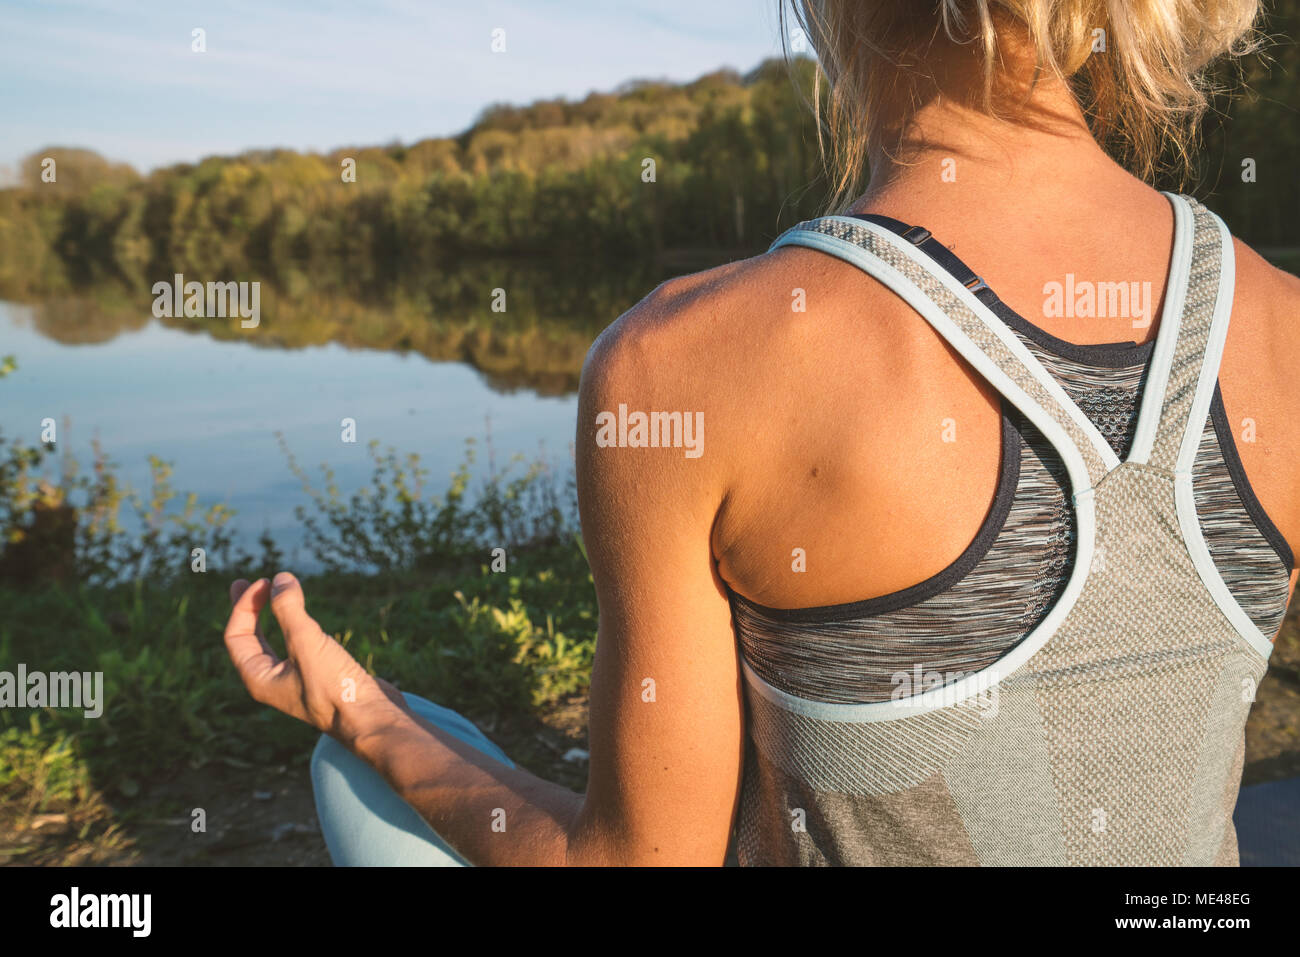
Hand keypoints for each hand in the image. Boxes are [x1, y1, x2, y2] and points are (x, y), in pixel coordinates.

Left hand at [224, 572, 407, 746]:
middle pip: (250, 639)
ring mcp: (295, 680)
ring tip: (276, 594)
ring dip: (273, 616)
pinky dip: (295, 626)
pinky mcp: (318, 676)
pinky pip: (297, 646)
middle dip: (249, 609)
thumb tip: (281, 578)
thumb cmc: (335, 686)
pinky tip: (306, 619)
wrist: (370, 717)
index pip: (237, 635)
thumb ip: (289, 609)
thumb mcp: (306, 643)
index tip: (264, 581)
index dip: (245, 605)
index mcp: (259, 678)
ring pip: (274, 641)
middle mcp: (272, 680)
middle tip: (248, 582)